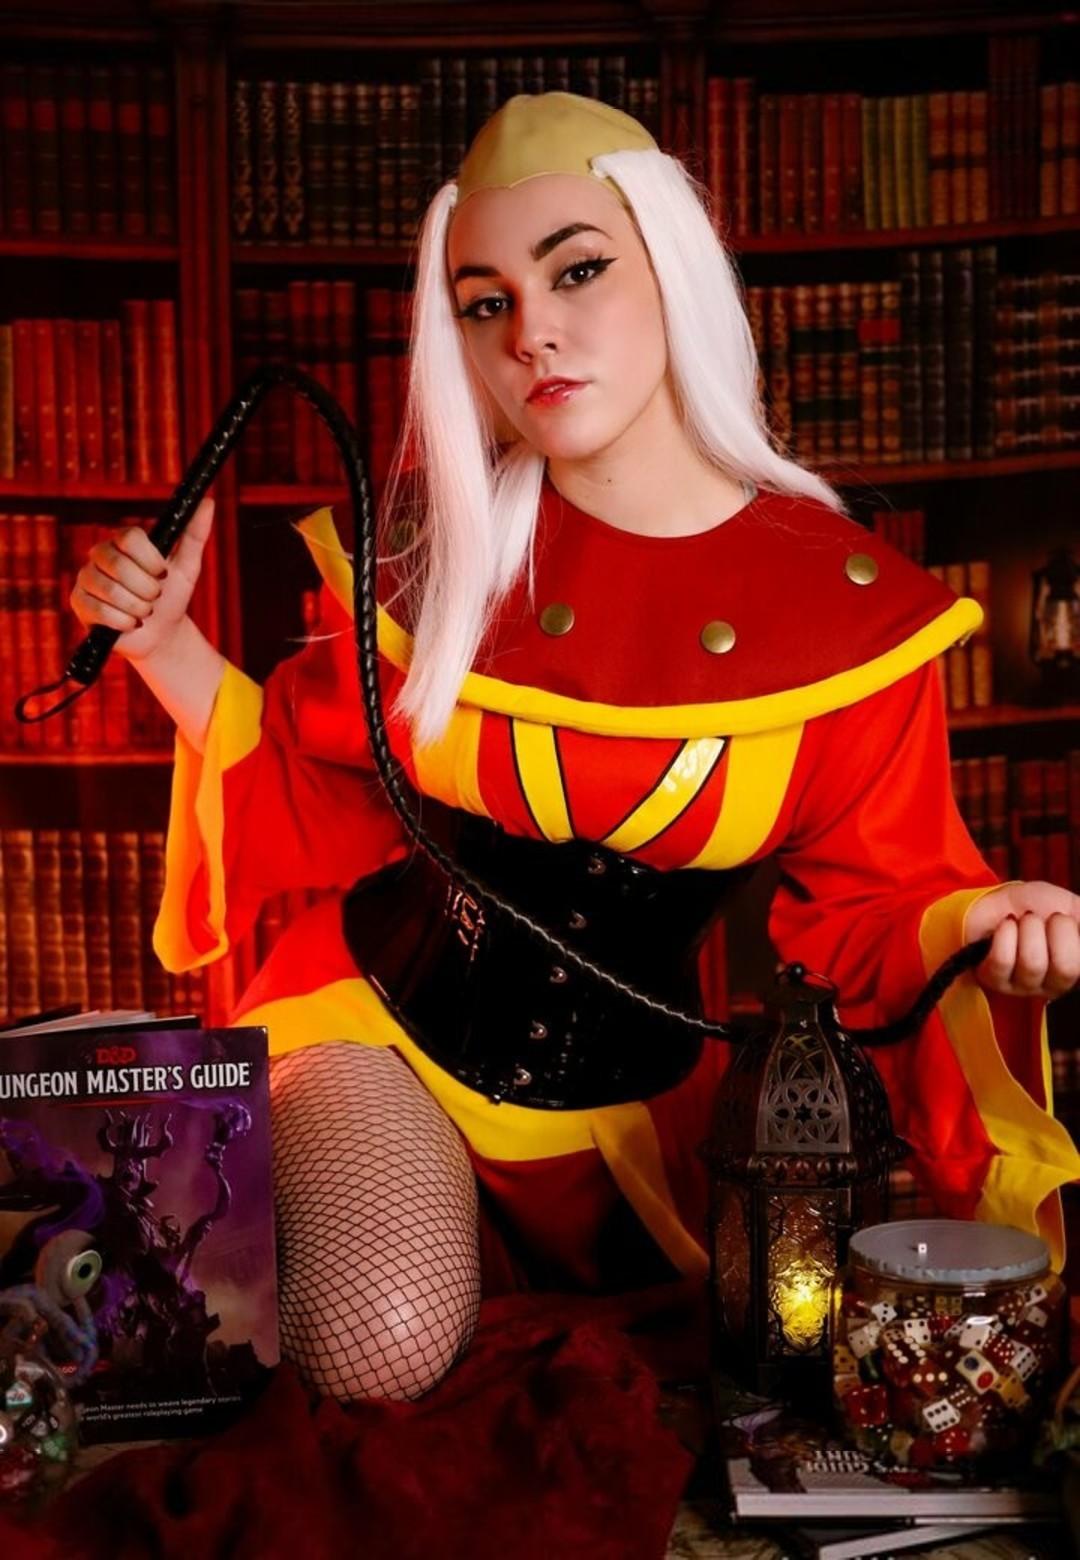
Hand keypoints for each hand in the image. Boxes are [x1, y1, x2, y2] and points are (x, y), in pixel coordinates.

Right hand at [70, 496, 214, 662]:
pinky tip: (130, 623)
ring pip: (111, 591)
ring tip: (145, 611)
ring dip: (138, 608)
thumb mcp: (188, 566)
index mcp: (123, 541)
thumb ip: (195, 534)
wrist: (161, 634)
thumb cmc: (172, 596)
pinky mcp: (79, 602)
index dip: (149, 559)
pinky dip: (124, 622)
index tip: (164, 573)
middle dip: (147, 588)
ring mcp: (86, 578)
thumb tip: (208, 501)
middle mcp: (100, 555)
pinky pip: (101, 611)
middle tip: (155, 597)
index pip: (129, 537)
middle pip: (119, 564)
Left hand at [965, 881, 1079, 999]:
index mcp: (1078, 968)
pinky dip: (1005, 934)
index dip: (1076, 942)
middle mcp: (1055, 983)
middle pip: (1067, 968)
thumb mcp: (1075, 909)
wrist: (996, 898)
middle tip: (1047, 918)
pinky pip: (1003, 961)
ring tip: (1023, 920)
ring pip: (1033, 962)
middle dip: (1058, 930)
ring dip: (1028, 928)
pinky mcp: (993, 980)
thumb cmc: (1037, 906)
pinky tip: (1005, 925)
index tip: (1065, 920)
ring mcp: (1024, 986)